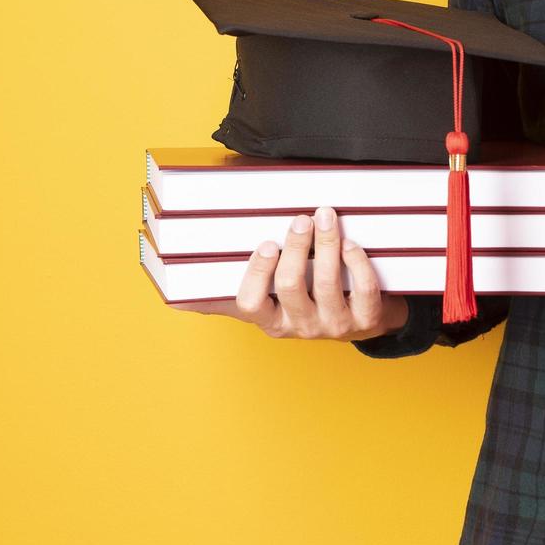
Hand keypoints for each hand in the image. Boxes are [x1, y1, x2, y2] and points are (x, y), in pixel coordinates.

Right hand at [168, 205, 410, 340]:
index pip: (251, 304)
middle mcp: (300, 327)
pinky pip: (363, 290)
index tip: (266, 244)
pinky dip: (358, 263)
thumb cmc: (308, 303)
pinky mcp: (367, 321)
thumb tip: (178, 301)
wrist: (364, 322)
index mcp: (271, 320)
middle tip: (301, 219)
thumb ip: (228, 298)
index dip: (257, 274)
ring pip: (328, 284)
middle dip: (296, 248)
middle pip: (291, 286)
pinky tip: (350, 243)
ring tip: (326, 217)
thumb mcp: (268, 306)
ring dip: (327, 245)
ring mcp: (334, 326)